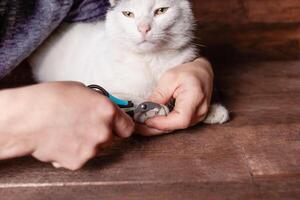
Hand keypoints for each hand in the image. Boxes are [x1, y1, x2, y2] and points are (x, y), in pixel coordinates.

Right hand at [0, 82, 133, 169]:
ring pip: (95, 148)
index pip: (128, 127)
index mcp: (107, 111)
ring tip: (67, 132)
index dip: (121, 126)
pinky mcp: (78, 162)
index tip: (116, 127)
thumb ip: (98, 104)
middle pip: (110, 138)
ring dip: (86, 143)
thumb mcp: (81, 91)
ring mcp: (92, 149)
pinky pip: (80, 158)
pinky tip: (60, 142)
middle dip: (100, 133)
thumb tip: (103, 110)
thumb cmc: (49, 100)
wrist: (26, 118)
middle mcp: (104, 132)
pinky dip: (72, 153)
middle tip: (82, 125)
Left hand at [136, 58, 213, 135]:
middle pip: (176, 126)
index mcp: (195, 98)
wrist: (202, 73)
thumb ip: (158, 96)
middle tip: (137, 127)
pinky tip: (151, 122)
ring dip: (157, 128)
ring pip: (175, 128)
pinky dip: (163, 124)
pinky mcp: (193, 119)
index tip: (146, 120)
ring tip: (141, 125)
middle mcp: (200, 111)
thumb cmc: (187, 73)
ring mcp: (198, 117)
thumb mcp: (169, 78)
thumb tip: (145, 111)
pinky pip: (176, 125)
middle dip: (155, 128)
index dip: (162, 123)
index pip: (181, 119)